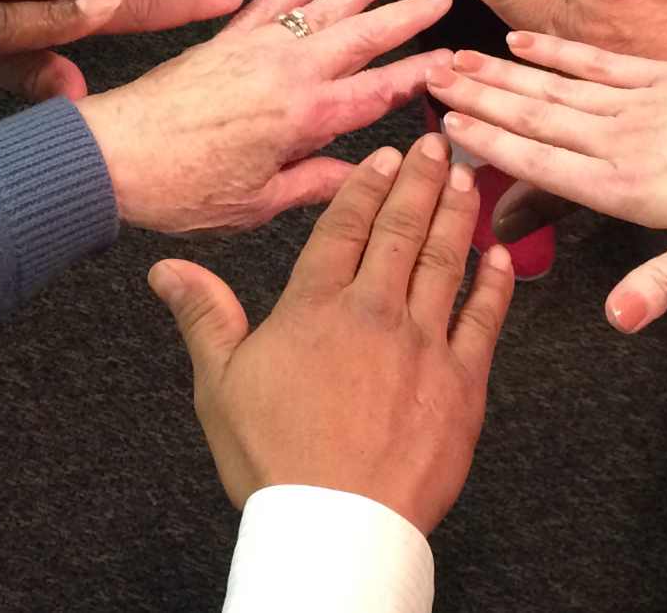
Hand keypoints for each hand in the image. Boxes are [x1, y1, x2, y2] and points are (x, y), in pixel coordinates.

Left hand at [79, 0, 452, 232]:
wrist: (111, 154)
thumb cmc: (181, 189)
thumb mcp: (257, 202)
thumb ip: (315, 183)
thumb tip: (366, 173)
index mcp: (303, 115)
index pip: (378, 90)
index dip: (419, 74)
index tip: (452, 60)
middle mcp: (286, 71)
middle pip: (359, 35)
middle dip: (404, 15)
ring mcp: (254, 48)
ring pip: (319, 9)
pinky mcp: (224, 41)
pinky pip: (268, 5)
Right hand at [150, 133, 513, 532]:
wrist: (337, 523)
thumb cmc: (274, 459)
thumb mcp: (219, 385)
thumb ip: (204, 316)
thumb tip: (167, 268)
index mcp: (315, 307)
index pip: (343, 229)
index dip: (365, 187)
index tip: (384, 156)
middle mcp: (374, 312)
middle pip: (400, 230)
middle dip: (419, 181)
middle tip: (435, 143)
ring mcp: (424, 345)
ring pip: (445, 262)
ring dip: (456, 214)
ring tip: (465, 178)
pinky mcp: (462, 383)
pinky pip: (484, 320)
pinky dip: (494, 283)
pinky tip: (498, 254)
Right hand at [427, 28, 666, 331]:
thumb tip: (616, 320)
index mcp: (631, 187)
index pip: (544, 167)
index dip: (490, 149)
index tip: (442, 129)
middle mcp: (622, 139)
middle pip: (535, 119)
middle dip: (477, 102)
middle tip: (422, 81)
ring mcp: (640, 101)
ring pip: (553, 87)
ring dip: (500, 74)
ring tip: (451, 59)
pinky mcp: (662, 75)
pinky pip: (594, 62)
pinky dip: (554, 51)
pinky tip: (521, 40)